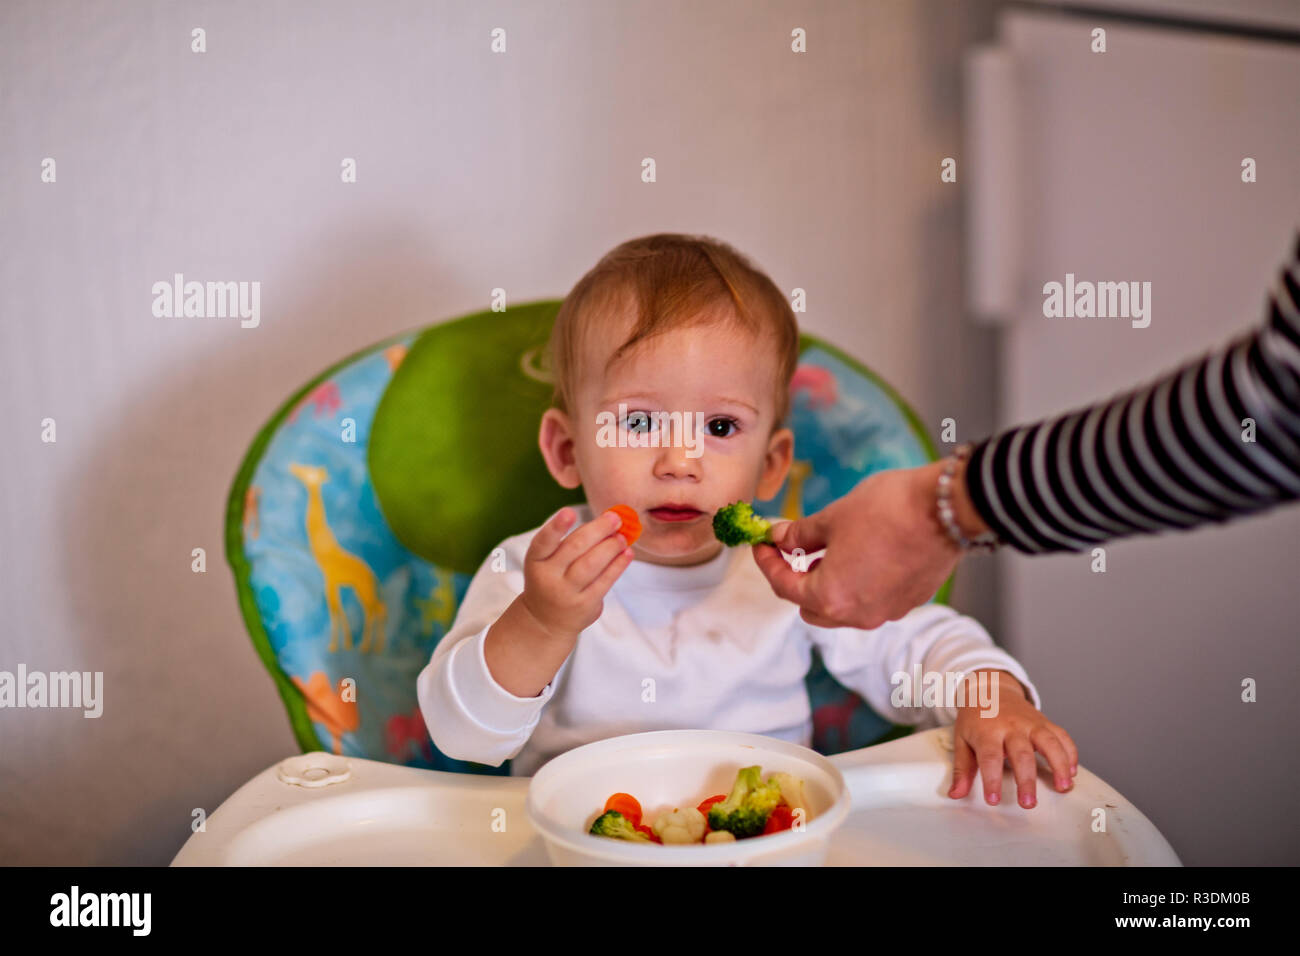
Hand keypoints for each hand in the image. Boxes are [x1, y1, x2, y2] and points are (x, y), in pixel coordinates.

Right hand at [519, 507, 633, 640]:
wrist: (545, 620)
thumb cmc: (552, 579)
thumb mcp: (550, 560)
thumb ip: (573, 541)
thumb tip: (608, 522)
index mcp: (536, 560)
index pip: (543, 542)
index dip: (556, 527)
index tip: (569, 512)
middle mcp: (548, 577)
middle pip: (574, 548)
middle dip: (598, 530)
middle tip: (615, 518)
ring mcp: (566, 593)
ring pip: (591, 564)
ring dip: (610, 547)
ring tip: (622, 537)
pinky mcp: (584, 605)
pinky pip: (604, 582)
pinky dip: (618, 565)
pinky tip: (627, 553)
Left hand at [752, 461, 975, 628]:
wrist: (947, 508)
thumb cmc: (887, 510)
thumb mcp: (832, 517)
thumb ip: (800, 534)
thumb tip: (779, 536)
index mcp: (831, 596)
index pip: (784, 587)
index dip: (767, 563)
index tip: (763, 543)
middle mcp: (858, 615)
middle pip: (811, 608)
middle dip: (796, 581)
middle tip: (791, 550)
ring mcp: (887, 612)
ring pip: (844, 609)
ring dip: (828, 585)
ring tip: (826, 551)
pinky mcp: (910, 602)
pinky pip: (872, 601)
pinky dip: (858, 584)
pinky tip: (860, 555)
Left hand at [948, 670, 1078, 808]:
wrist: (989, 688)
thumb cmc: (975, 718)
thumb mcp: (962, 740)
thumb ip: (962, 769)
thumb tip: (955, 794)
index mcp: (987, 731)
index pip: (989, 757)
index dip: (992, 779)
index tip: (994, 800)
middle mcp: (1011, 726)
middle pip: (1021, 753)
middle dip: (1026, 780)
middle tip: (1028, 803)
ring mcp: (1030, 723)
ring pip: (1048, 742)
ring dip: (1059, 765)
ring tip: (1063, 787)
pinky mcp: (1044, 721)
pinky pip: (1061, 735)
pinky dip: (1070, 752)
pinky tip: (1072, 772)